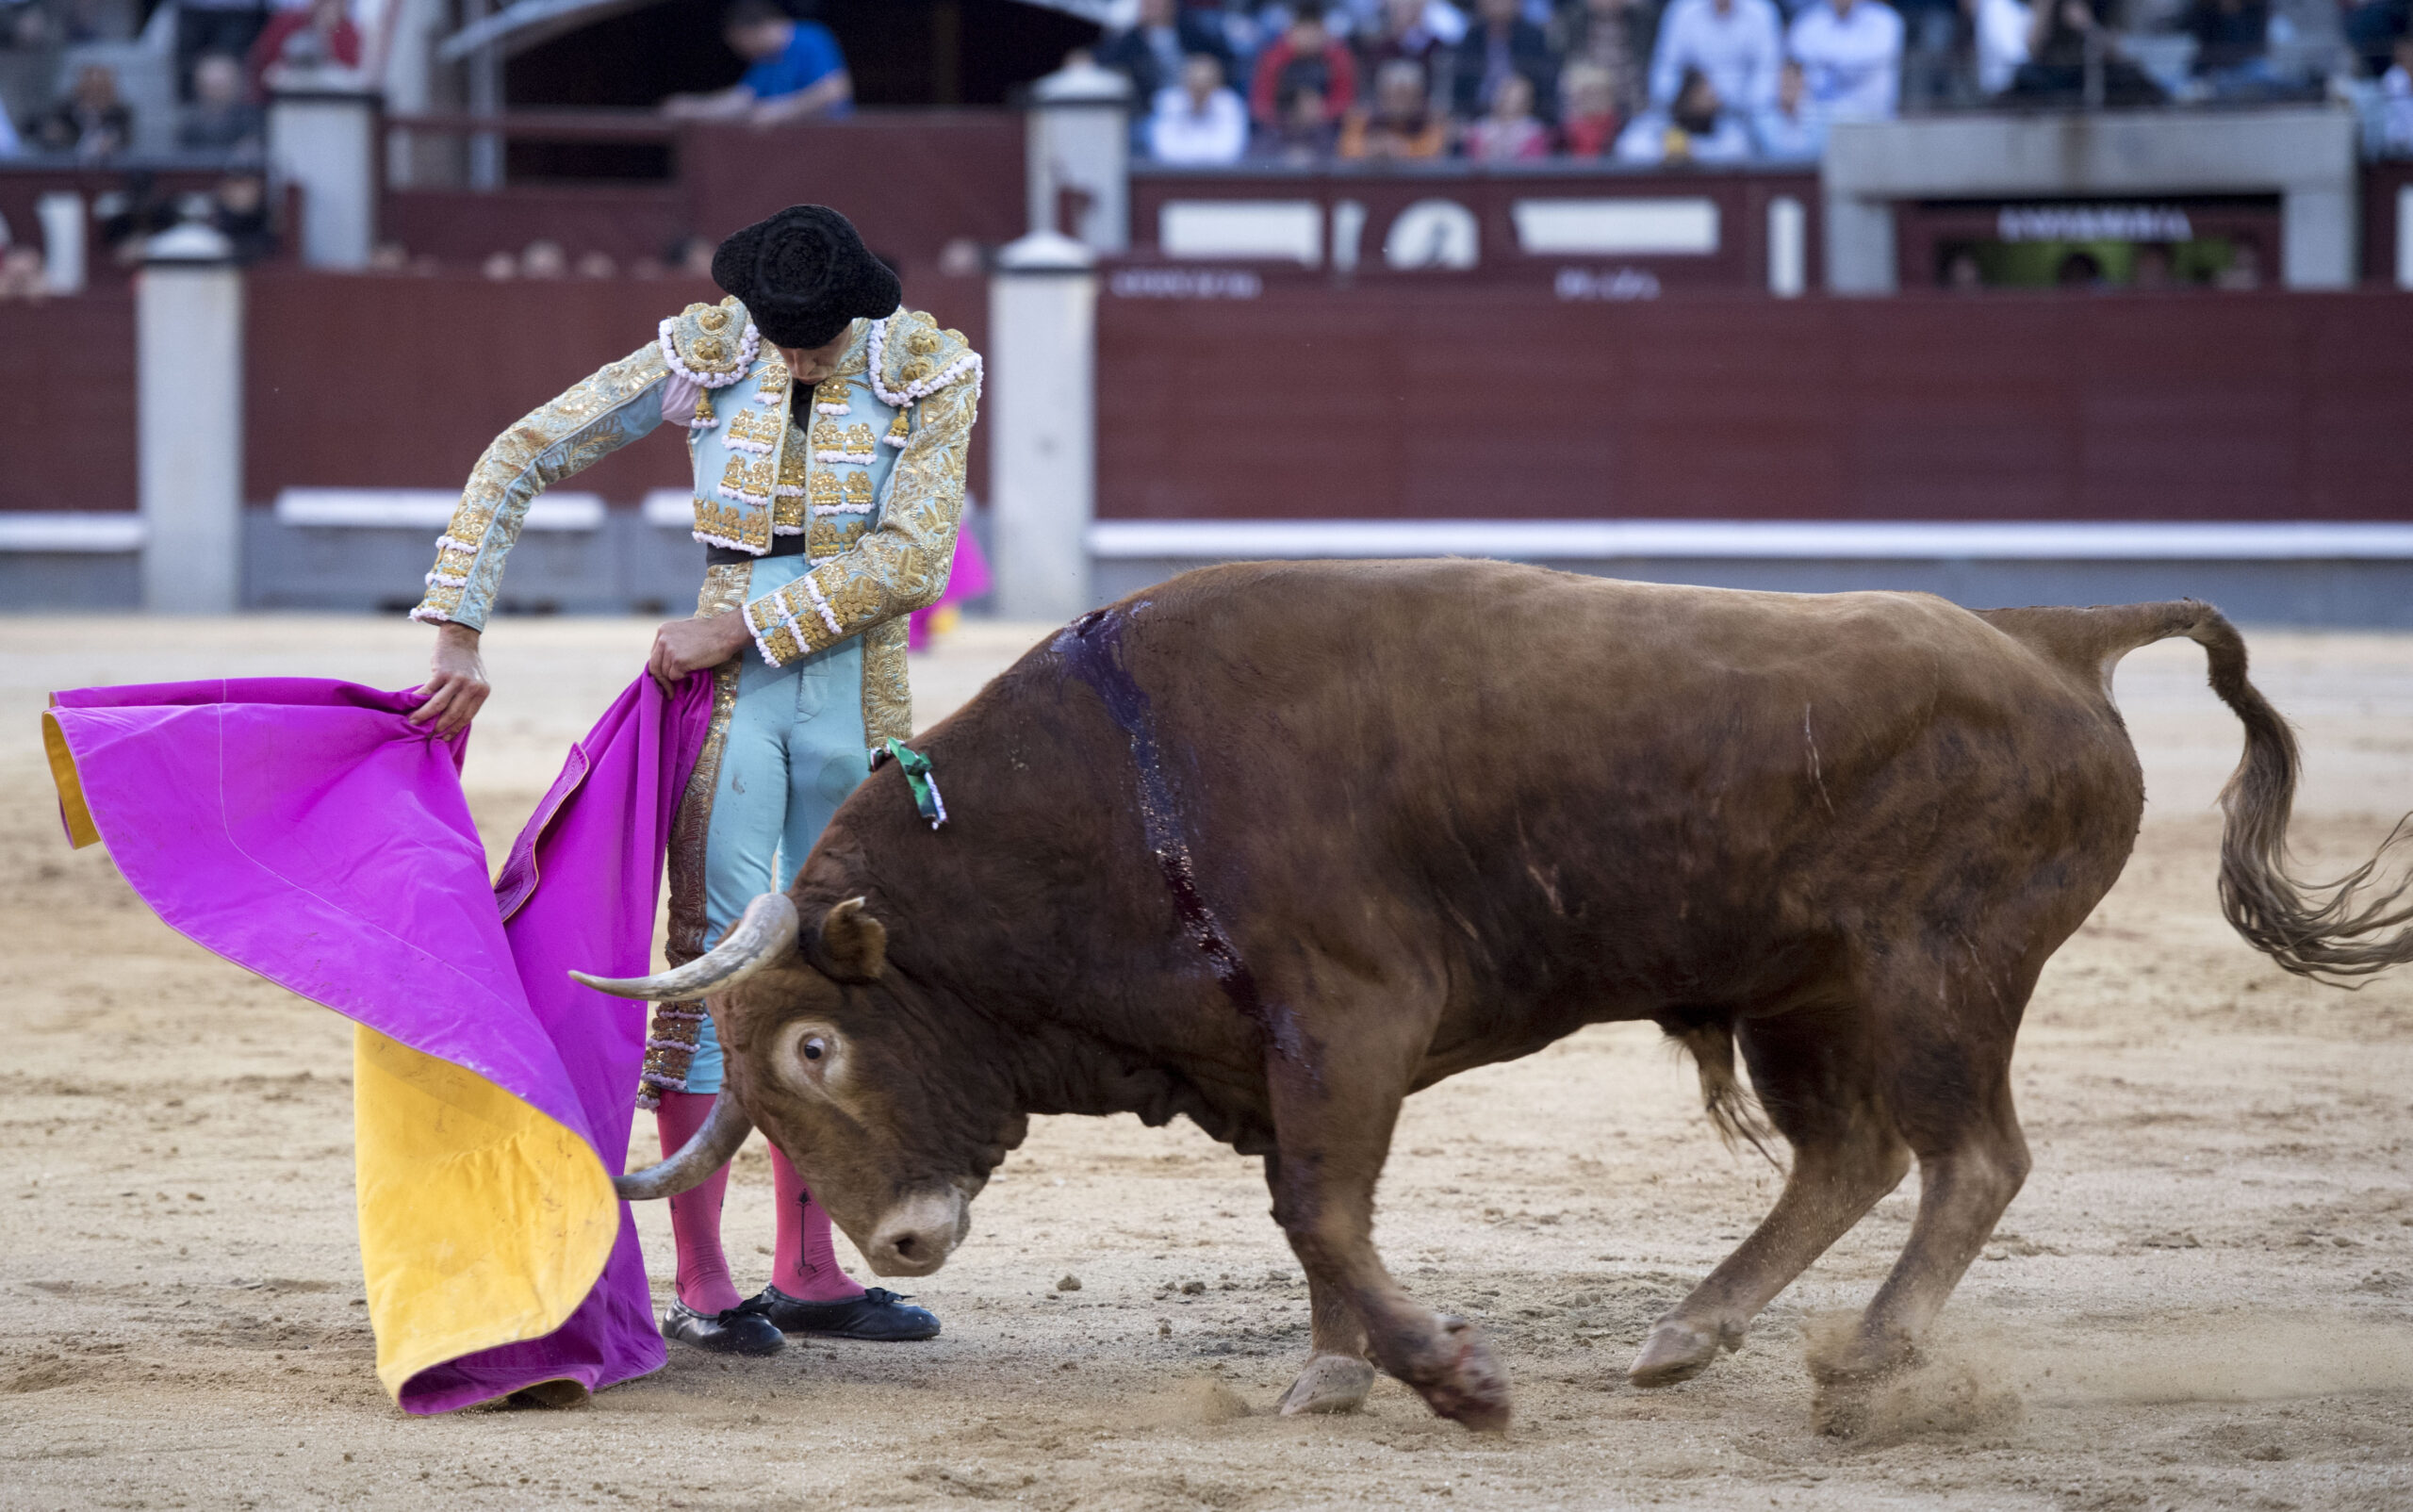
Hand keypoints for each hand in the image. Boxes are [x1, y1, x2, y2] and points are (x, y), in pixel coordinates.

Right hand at [411, 622, 488, 737]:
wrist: (460, 637)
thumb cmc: (465, 663)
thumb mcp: (475, 681)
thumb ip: (466, 698)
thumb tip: (450, 721)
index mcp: (482, 691)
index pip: (467, 717)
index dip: (453, 729)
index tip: (443, 739)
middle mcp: (472, 687)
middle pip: (453, 714)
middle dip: (438, 727)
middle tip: (425, 736)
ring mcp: (457, 679)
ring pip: (439, 705)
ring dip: (424, 716)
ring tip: (413, 723)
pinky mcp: (442, 672)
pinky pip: (428, 691)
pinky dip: (418, 700)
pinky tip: (410, 706)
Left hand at [648, 611, 751, 691]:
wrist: (726, 633)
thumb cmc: (711, 633)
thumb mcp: (685, 632)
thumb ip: (674, 643)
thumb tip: (668, 661)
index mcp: (663, 630)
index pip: (654, 654)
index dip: (661, 666)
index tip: (666, 676)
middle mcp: (662, 639)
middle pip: (654, 665)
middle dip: (661, 680)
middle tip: (669, 691)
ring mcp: (669, 650)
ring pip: (665, 673)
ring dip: (676, 677)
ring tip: (689, 674)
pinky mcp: (678, 661)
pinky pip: (675, 677)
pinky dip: (684, 677)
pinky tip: (694, 670)